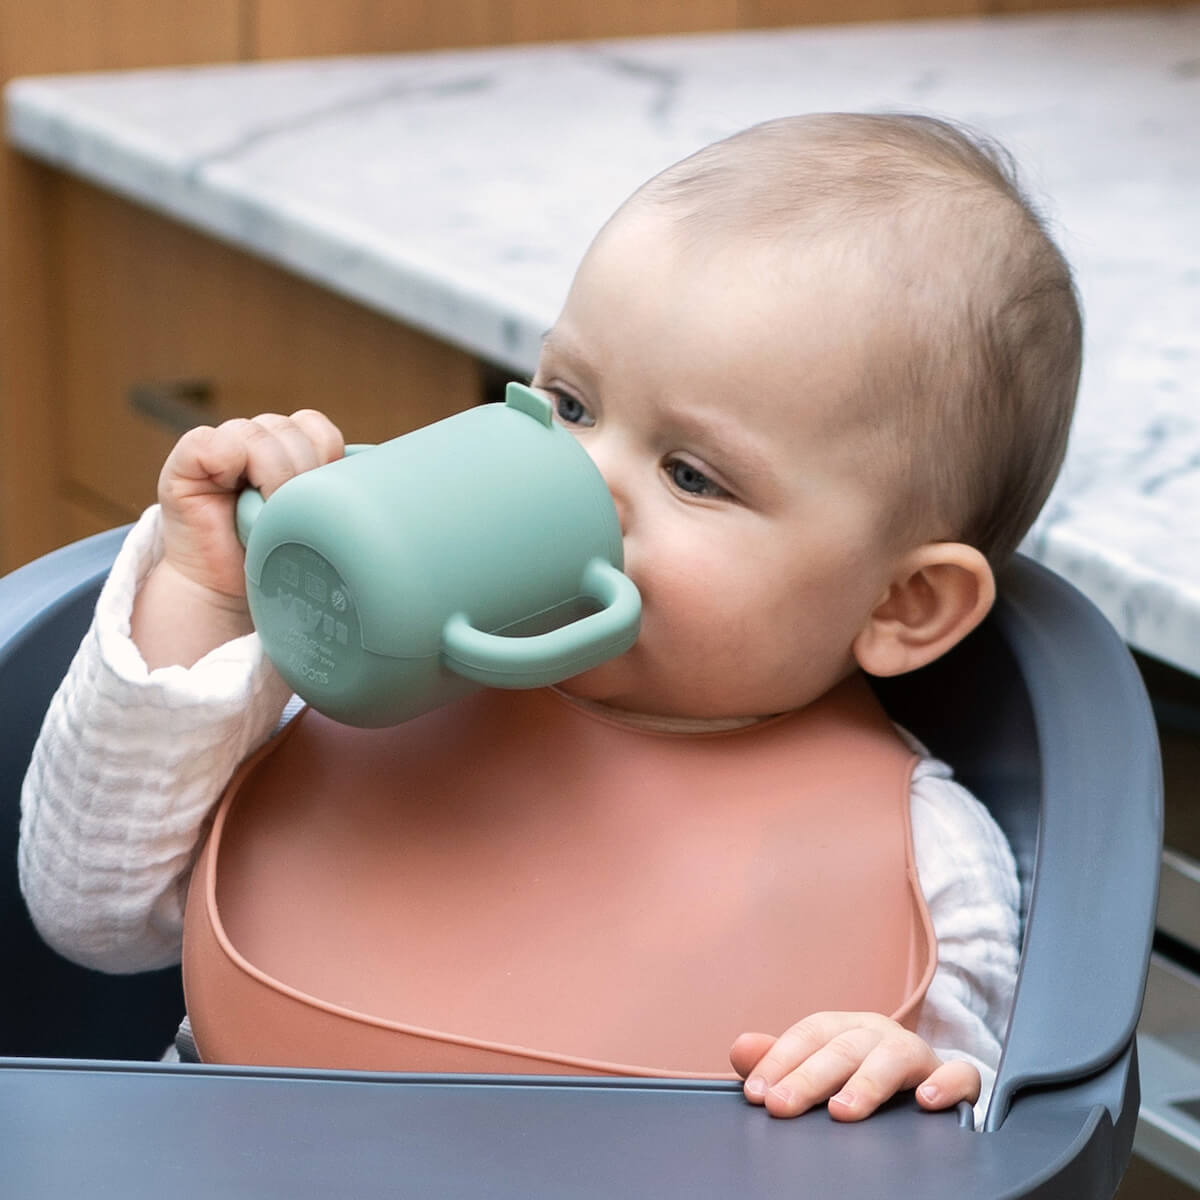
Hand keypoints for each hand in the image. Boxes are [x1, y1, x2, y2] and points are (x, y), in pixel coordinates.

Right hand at [132, 410, 344, 668]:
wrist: (226, 592)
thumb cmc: (276, 558)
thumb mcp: (316, 520)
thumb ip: (335, 490)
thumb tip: (376, 472)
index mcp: (290, 446)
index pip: (317, 428)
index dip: (326, 460)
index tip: (319, 503)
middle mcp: (257, 438)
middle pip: (293, 431)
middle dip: (303, 477)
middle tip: (292, 517)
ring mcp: (222, 444)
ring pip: (260, 435)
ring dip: (271, 479)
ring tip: (264, 516)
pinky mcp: (187, 458)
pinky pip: (213, 442)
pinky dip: (227, 466)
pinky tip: (232, 496)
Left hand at [730, 1012, 979, 1120]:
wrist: (924, 1084)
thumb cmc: (860, 1074)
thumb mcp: (819, 1065)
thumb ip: (779, 1060)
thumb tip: (739, 1049)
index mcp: (845, 1027)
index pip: (808, 1034)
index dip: (780, 1060)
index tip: (756, 1091)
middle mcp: (879, 1033)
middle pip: (842, 1048)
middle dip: (808, 1078)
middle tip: (781, 1106)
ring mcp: (917, 1054)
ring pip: (893, 1057)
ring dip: (866, 1083)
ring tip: (842, 1111)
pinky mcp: (952, 1078)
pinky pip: (959, 1074)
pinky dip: (946, 1084)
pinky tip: (926, 1103)